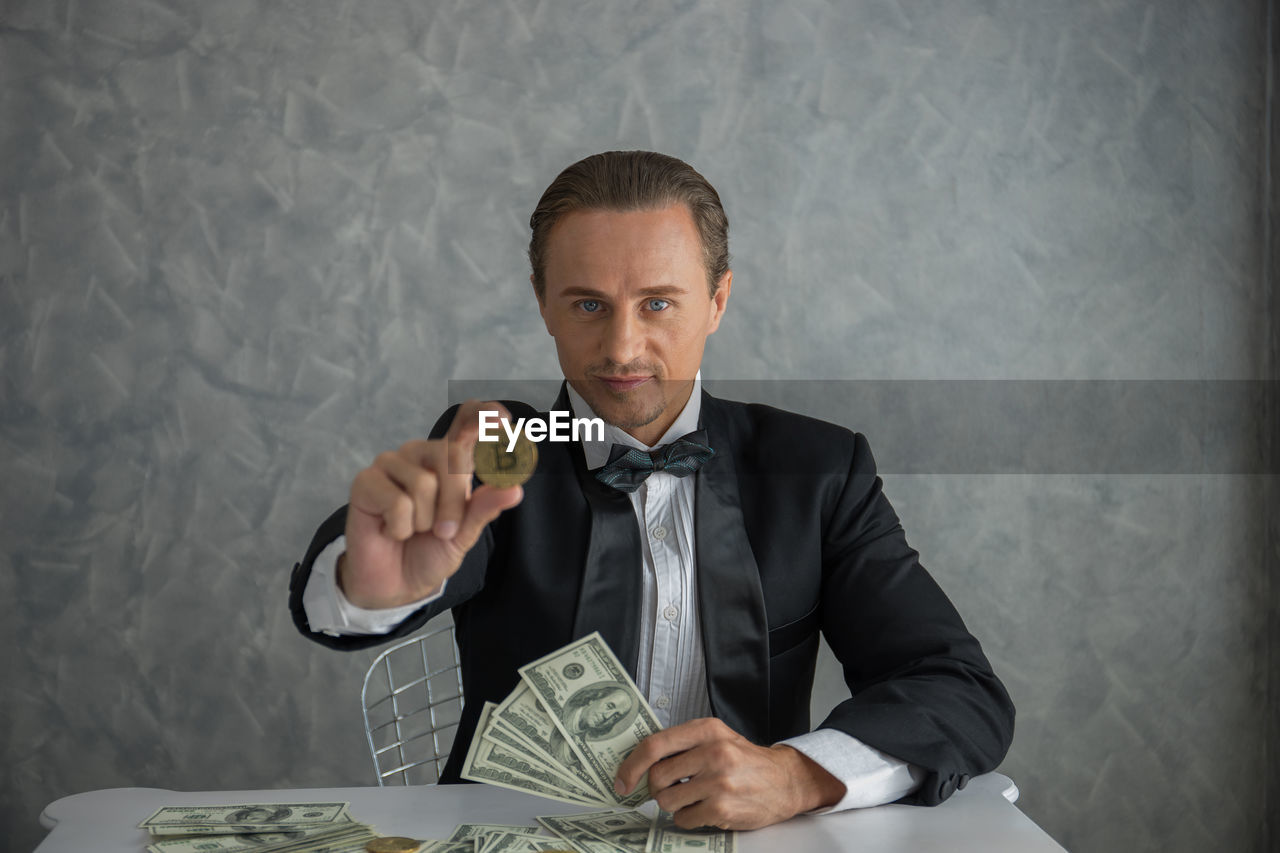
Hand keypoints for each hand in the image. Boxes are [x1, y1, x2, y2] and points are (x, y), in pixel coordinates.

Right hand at [339, 400, 524, 607]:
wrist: (397, 584)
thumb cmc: (430, 551)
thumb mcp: (465, 533)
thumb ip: (485, 508)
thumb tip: (514, 489)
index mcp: (451, 459)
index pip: (468, 420)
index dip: (486, 416)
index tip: (504, 422)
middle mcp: (422, 453)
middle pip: (453, 457)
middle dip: (454, 504)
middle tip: (443, 531)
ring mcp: (392, 463)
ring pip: (424, 483)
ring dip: (423, 521)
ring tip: (412, 529)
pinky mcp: (366, 481)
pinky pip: (397, 502)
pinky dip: (400, 527)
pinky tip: (391, 530)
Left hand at [613, 718, 845, 829]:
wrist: (786, 781)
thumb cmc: (745, 760)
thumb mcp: (717, 738)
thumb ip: (684, 744)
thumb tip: (640, 763)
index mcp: (707, 730)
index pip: (655, 745)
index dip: (631, 765)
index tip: (622, 780)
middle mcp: (712, 753)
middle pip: (657, 777)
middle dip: (657, 787)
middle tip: (672, 788)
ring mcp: (718, 782)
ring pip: (667, 801)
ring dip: (674, 804)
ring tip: (693, 798)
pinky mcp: (722, 809)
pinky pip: (684, 819)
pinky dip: (688, 818)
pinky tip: (705, 810)